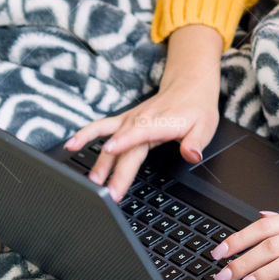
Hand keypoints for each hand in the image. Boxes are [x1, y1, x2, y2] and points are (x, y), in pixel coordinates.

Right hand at [63, 84, 219, 201]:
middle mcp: (141, 120)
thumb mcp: (206, 125)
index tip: (110, 152)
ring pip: (109, 138)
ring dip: (98, 158)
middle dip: (114, 170)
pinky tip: (72, 144)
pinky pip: (102, 126)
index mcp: (160, 122)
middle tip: (107, 193)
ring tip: (89, 179)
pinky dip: (86, 134)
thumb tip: (191, 154)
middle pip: (124, 147)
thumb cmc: (196, 108)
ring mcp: (130, 120)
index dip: (124, 142)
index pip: (140, 133)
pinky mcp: (124, 120)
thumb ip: (196, 142)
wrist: (189, 86)